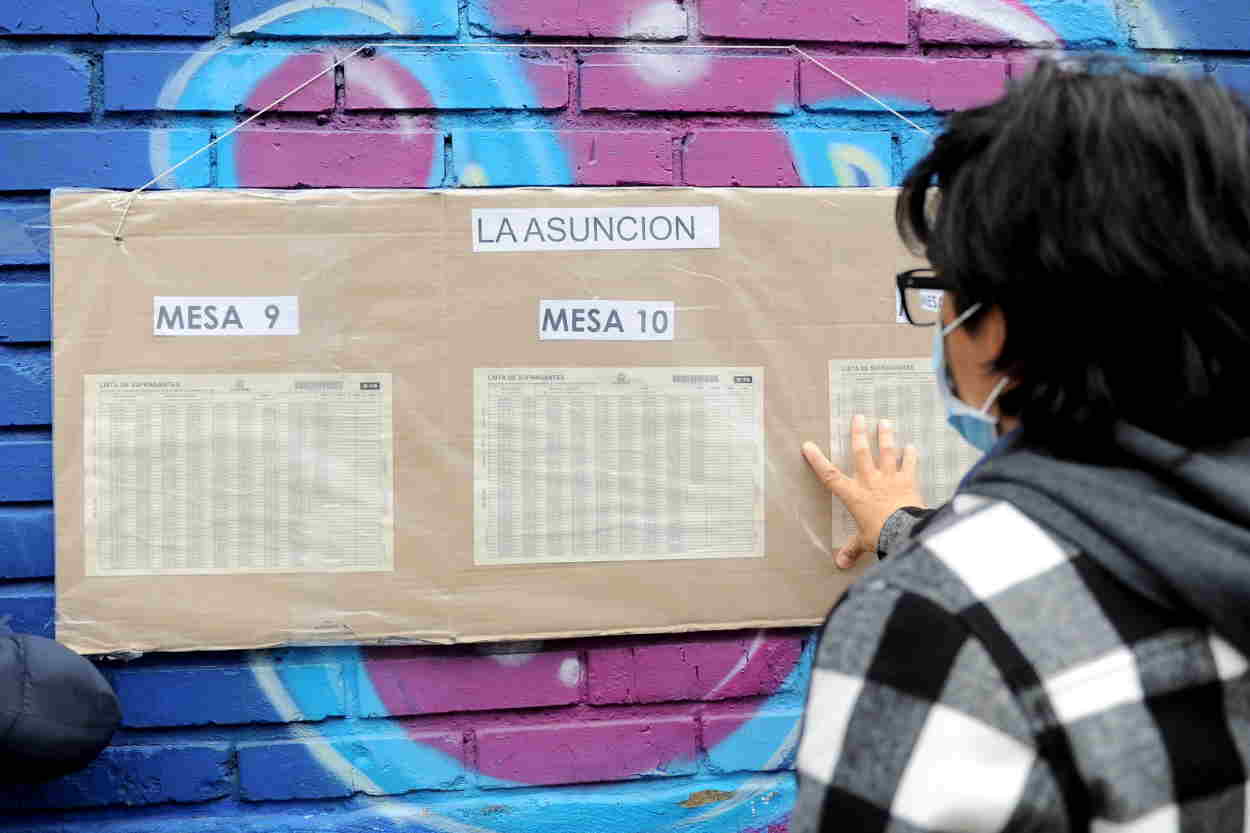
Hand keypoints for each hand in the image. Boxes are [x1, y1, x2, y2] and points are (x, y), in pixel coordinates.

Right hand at [802, 414, 924, 569]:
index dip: (817, 460)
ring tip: (885, 422)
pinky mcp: (908, 481)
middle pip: (861, 453)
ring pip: (886, 452)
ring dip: (885, 436)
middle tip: (859, 417)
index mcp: (853, 495)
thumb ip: (851, 549)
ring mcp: (889, 479)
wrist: (903, 532)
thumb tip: (840, 564)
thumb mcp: (862, 543)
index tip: (808, 445)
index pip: (829, 475)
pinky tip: (911, 446)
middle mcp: (869, 481)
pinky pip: (909, 465)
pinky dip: (911, 455)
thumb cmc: (879, 536)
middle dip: (858, 434)